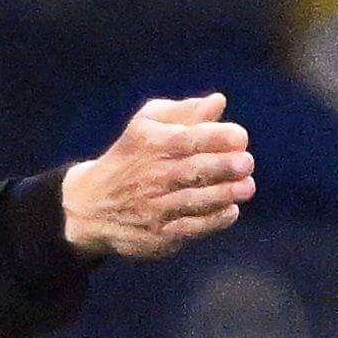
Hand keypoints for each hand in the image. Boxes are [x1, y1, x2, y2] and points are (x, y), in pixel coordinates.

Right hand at [62, 95, 253, 259]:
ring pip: (194, 201)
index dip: (217, 137)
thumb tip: (218, 102)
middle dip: (223, 166)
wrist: (90, 207)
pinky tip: (230, 211)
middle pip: (193, 170)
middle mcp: (151, 176)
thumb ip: (184, 113)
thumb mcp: (147, 125)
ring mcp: (153, 208)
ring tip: (247, 187)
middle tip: (247, 163)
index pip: (188, 139)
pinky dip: (212, 221)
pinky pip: (189, 229)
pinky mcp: (156, 236)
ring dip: (224, 195)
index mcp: (151, 144)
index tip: (240, 138)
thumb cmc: (131, 157)